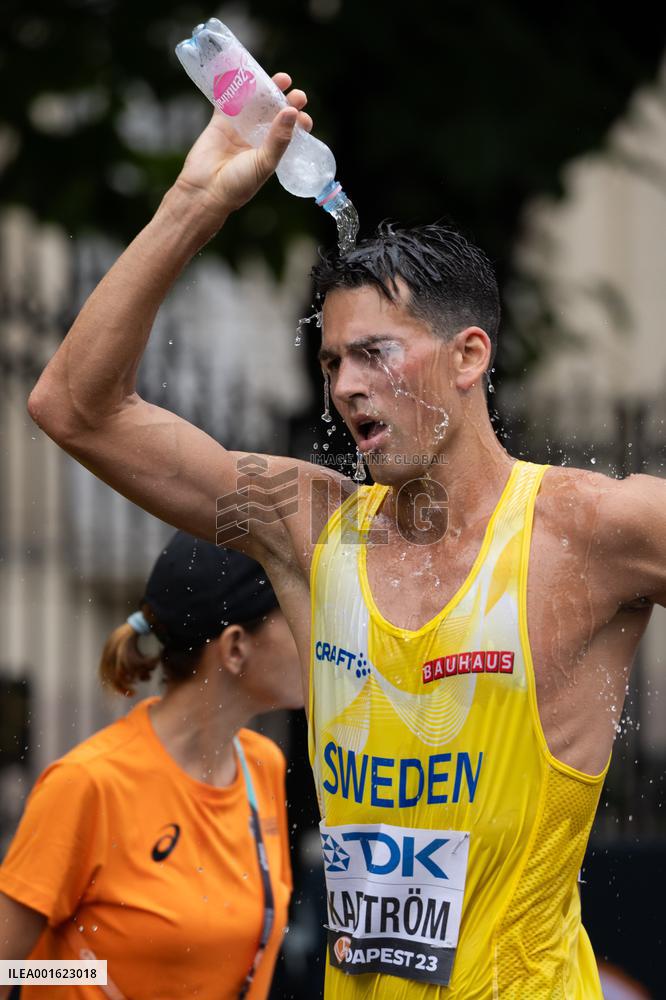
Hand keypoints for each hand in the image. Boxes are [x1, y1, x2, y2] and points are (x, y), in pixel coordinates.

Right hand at [174, 73, 312, 217]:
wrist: (206, 190)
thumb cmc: (239, 184)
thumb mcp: (265, 163)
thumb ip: (279, 138)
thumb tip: (293, 111)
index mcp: (270, 151)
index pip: (289, 132)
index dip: (298, 122)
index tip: (304, 117)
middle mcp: (256, 137)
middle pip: (274, 113)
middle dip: (287, 102)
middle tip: (297, 95)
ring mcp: (239, 128)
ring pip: (255, 103)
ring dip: (267, 90)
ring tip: (282, 79)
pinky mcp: (220, 121)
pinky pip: (228, 99)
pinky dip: (235, 86)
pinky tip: (247, 73)